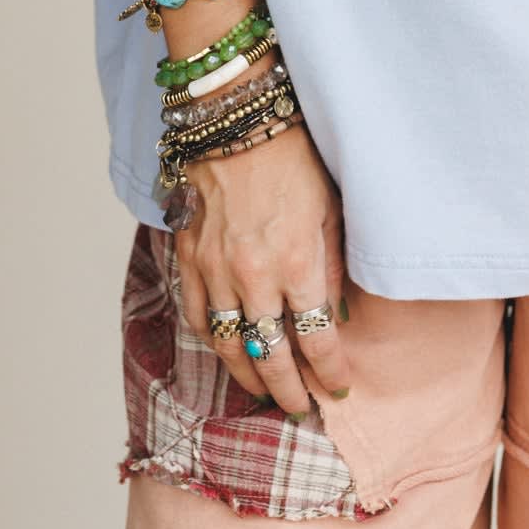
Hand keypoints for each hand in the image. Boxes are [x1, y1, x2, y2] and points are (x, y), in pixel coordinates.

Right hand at [173, 121, 354, 415]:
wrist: (237, 119)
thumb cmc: (294, 155)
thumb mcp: (331, 208)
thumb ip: (332, 266)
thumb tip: (337, 314)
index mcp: (297, 262)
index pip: (317, 338)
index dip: (330, 370)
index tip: (338, 388)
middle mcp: (254, 275)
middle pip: (271, 355)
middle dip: (289, 390)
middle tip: (301, 410)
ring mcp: (216, 269)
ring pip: (230, 346)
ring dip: (248, 376)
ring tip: (263, 393)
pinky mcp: (190, 257)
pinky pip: (199, 315)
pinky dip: (213, 340)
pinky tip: (226, 351)